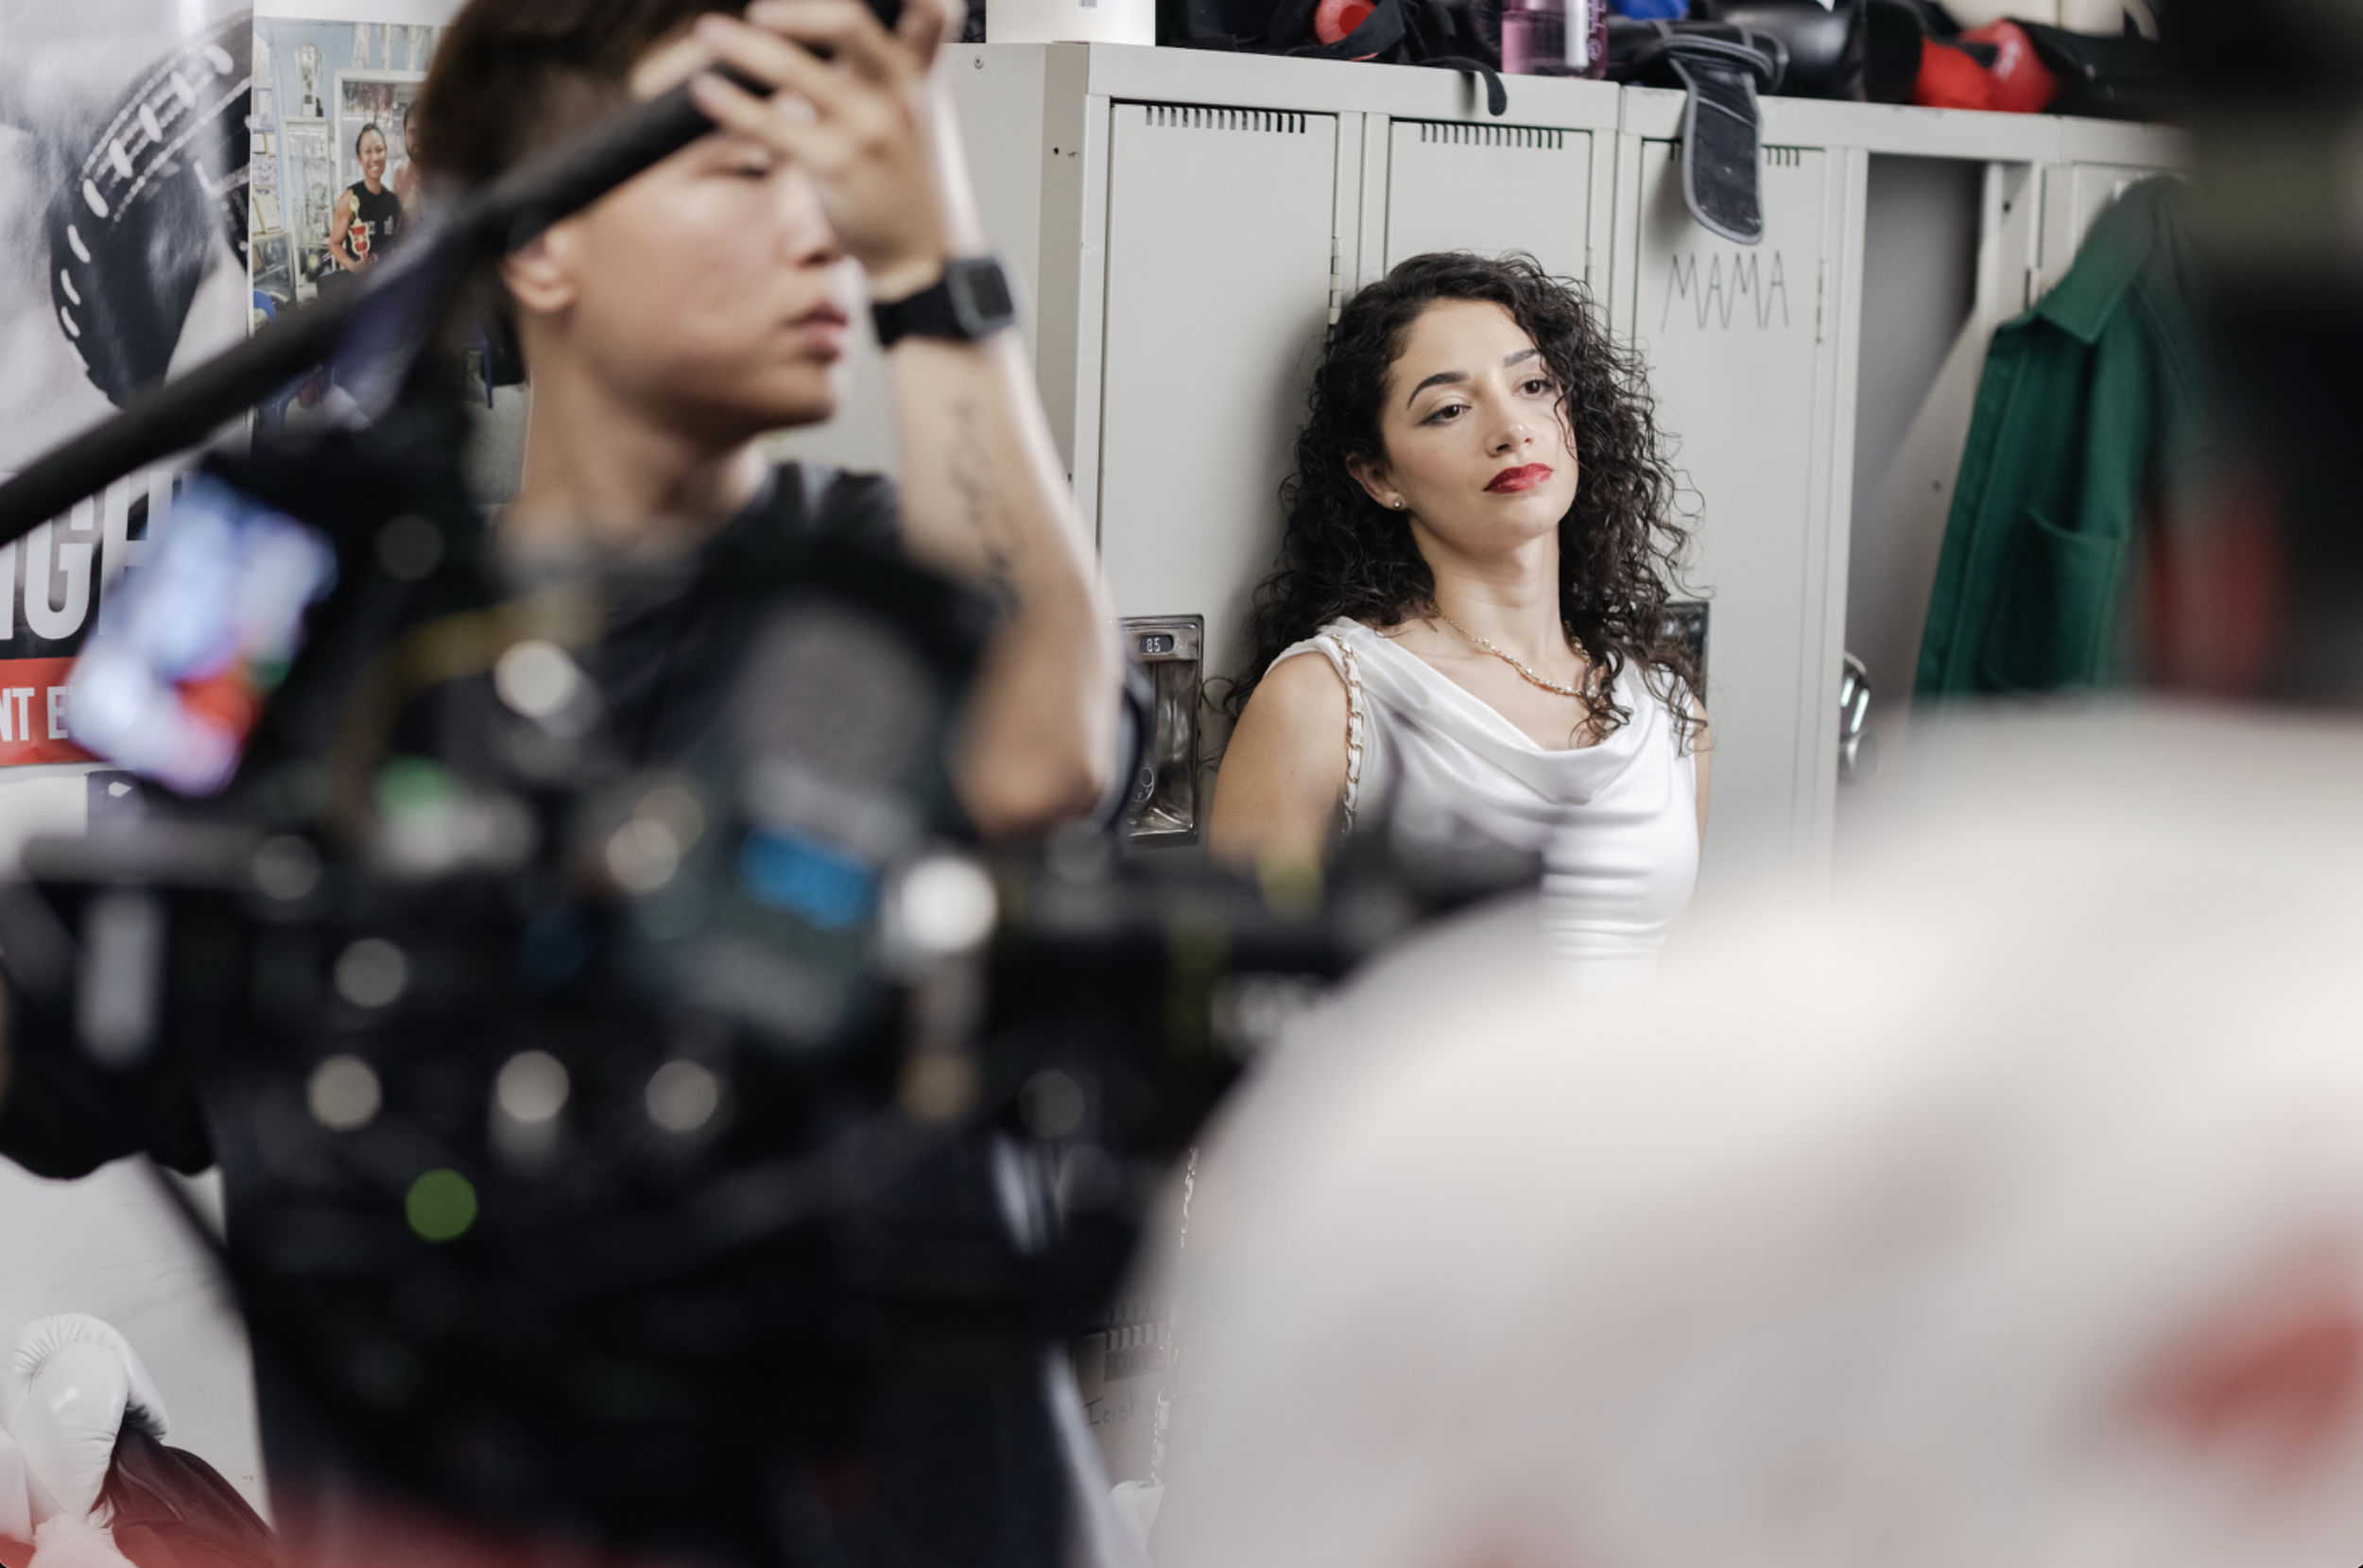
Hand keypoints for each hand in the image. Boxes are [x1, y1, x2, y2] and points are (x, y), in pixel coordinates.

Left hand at [685, 0, 967, 299]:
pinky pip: (773, 127)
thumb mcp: (912, 111)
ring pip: (795, 72)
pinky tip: (707, 92)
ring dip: (744, 48)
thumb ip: (906, 57)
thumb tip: (891, 12)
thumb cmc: (900, 178)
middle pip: (847, 25)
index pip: (924, 15)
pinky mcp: (834, 166)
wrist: (914, 252)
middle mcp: (892, 95)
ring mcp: (864, 130)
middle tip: (758, 12)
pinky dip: (734, 105)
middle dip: (797, 14)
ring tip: (709, 34)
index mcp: (909, 76)